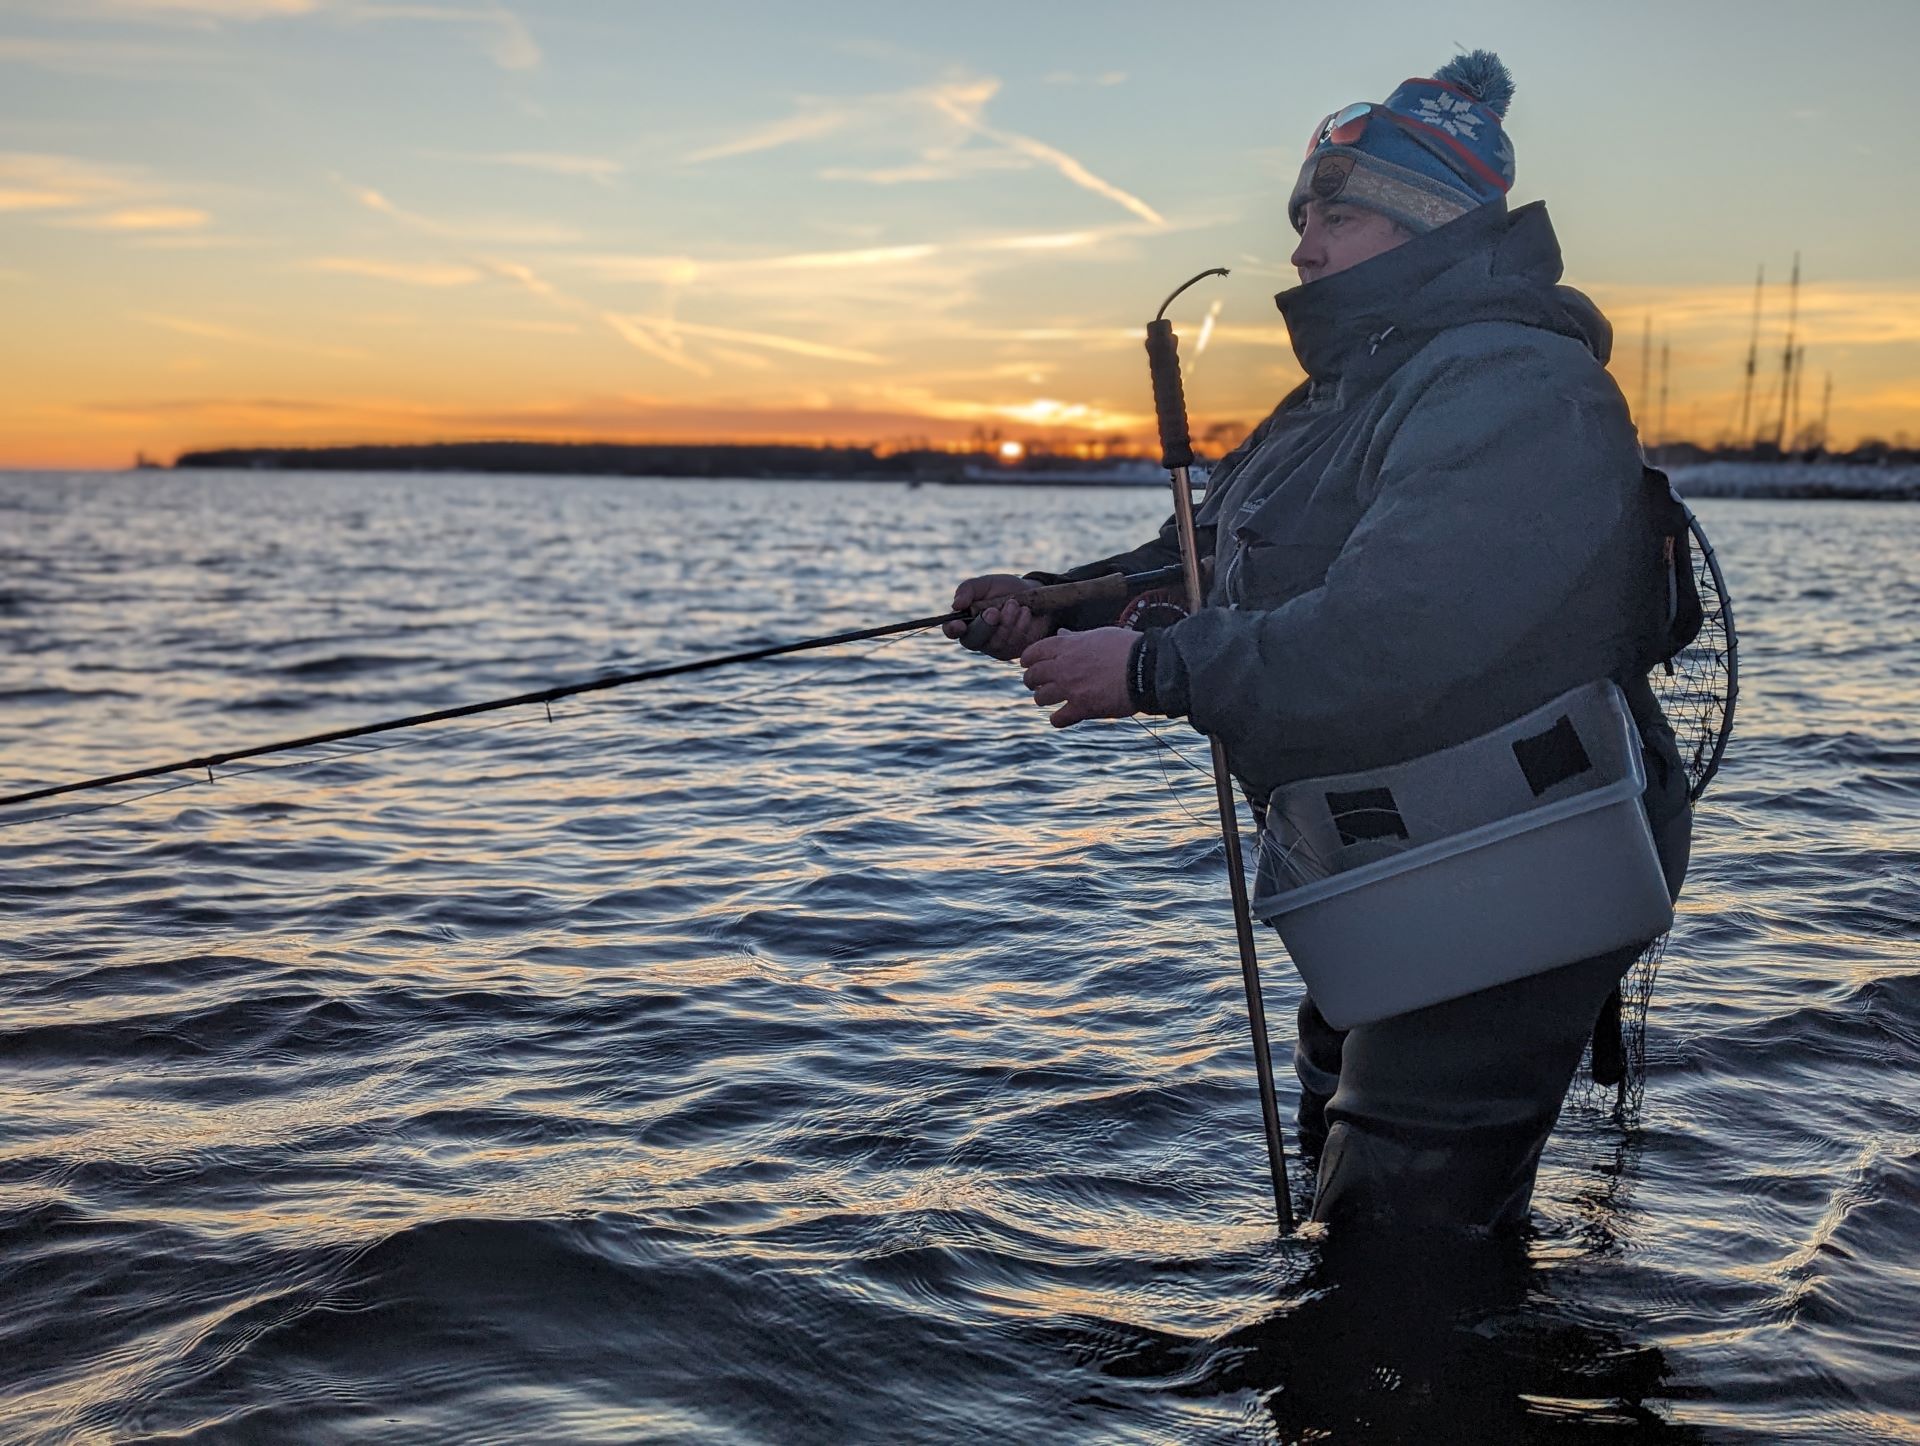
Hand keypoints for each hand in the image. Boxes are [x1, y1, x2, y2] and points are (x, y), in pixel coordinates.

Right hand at [944, 574, 1050, 659]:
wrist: (1034, 594)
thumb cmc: (1004, 589)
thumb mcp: (986, 584)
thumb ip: (968, 590)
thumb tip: (956, 605)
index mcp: (965, 621)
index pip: (951, 631)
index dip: (952, 630)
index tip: (959, 624)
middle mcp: (977, 638)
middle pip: (974, 640)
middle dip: (985, 625)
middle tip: (994, 611)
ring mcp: (996, 648)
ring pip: (997, 642)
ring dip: (1007, 619)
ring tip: (1014, 603)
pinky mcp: (1014, 651)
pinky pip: (1015, 643)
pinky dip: (1021, 624)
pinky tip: (1025, 612)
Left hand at [1019, 627, 1138, 727]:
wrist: (1146, 667)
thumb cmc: (1126, 648)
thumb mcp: (1098, 635)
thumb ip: (1075, 638)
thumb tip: (1061, 634)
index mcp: (1066, 646)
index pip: (1033, 653)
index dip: (1027, 660)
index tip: (1028, 665)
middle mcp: (1063, 667)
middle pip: (1031, 677)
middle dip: (1032, 681)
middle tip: (1037, 685)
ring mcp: (1071, 688)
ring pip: (1040, 698)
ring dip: (1043, 699)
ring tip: (1051, 700)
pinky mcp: (1082, 708)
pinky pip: (1057, 719)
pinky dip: (1058, 719)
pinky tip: (1065, 716)